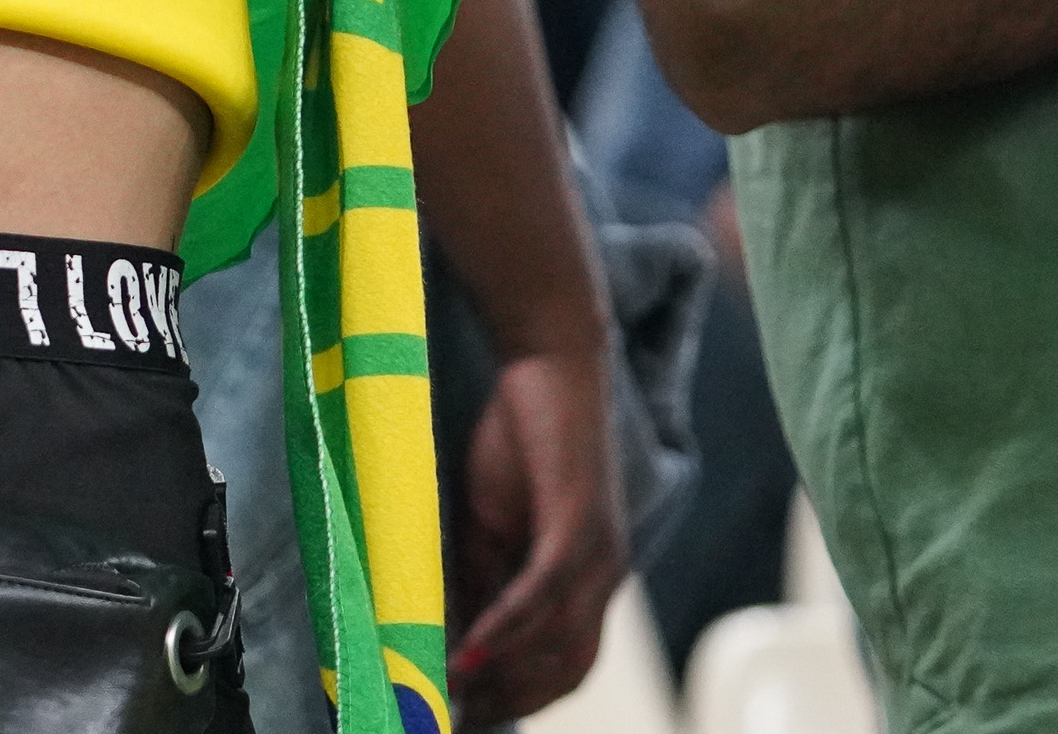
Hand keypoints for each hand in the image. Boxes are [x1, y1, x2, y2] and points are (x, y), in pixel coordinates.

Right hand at [445, 342, 623, 723]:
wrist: (550, 359)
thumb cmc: (521, 437)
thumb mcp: (491, 523)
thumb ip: (481, 577)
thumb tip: (452, 635)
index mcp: (588, 578)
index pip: (563, 663)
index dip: (518, 695)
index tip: (464, 710)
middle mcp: (605, 576)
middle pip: (569, 669)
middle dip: (513, 700)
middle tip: (454, 715)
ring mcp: (599, 552)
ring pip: (560, 642)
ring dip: (505, 675)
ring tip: (451, 690)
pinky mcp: (581, 522)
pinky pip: (546, 592)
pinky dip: (508, 626)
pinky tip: (471, 647)